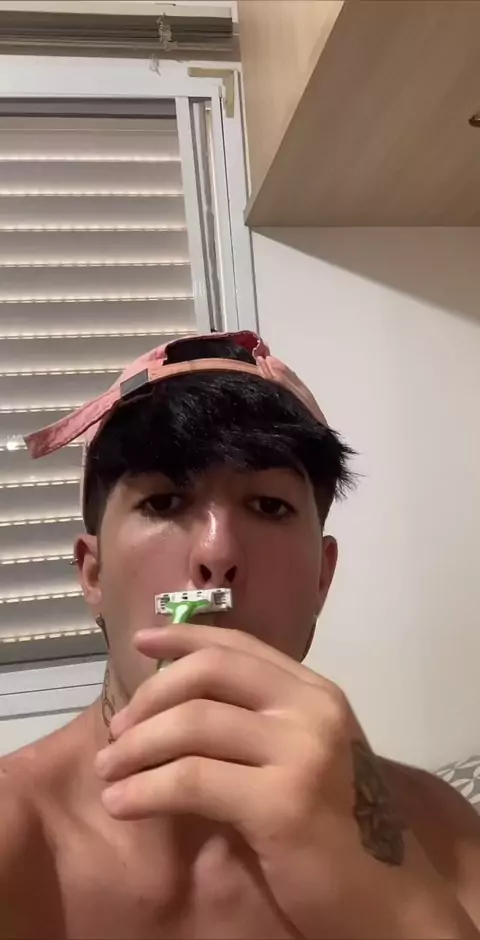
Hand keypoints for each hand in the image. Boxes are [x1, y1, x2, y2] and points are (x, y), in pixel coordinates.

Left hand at [95, 626, 476, 938]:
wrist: (387, 898)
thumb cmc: (338, 829)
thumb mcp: (304, 757)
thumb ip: (259, 722)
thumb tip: (175, 704)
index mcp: (316, 692)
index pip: (238, 645)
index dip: (183, 637)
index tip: (140, 641)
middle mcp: (312, 708)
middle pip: (210, 672)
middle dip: (151, 697)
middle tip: (118, 732)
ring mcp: (301, 752)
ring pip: (193, 724)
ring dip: (136, 747)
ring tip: (109, 772)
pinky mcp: (282, 802)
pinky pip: (192, 780)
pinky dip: (146, 790)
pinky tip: (122, 805)